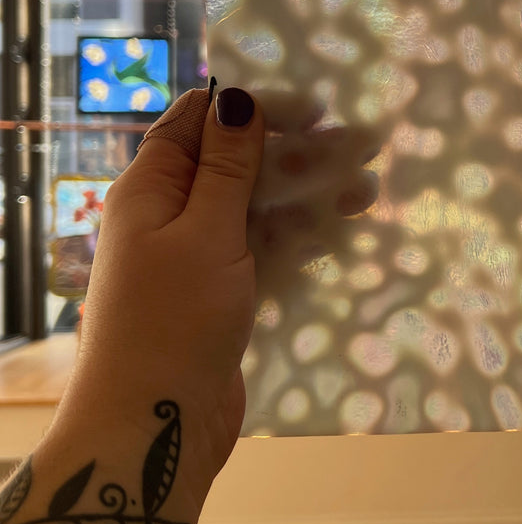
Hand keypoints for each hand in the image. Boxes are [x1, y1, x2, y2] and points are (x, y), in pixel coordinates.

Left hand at [57, 86, 381, 507]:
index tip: (318, 110)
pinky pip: (264, 251)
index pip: (199, 121)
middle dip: (299, 153)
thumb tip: (237, 98)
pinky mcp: (220, 295)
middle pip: (239, 165)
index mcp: (151, 188)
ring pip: (259, 210)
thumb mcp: (205, 232)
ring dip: (310, 198)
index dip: (255, 108)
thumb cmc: (173, 320)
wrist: (154, 425)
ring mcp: (196, 258)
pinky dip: (300, 239)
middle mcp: (170, 214)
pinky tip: (342, 234)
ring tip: (369, 194)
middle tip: (366, 148)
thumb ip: (228, 167)